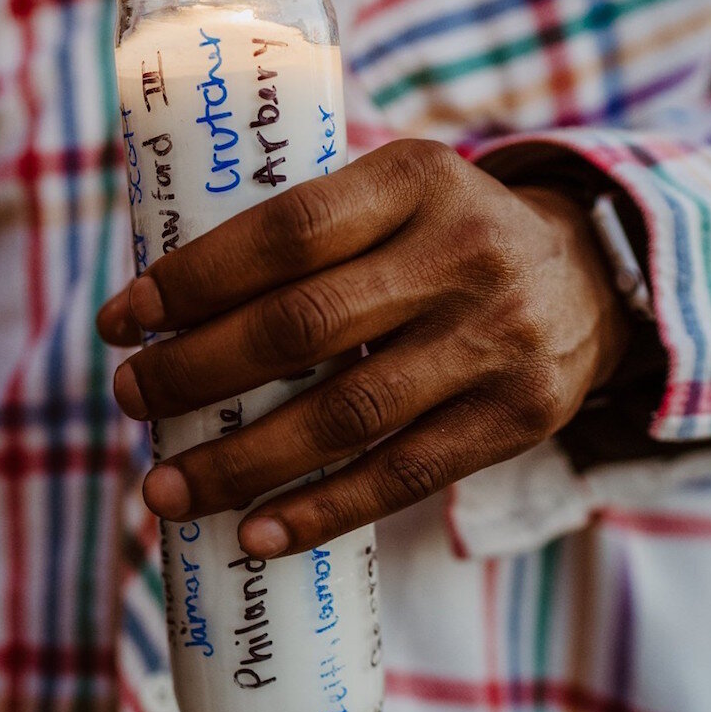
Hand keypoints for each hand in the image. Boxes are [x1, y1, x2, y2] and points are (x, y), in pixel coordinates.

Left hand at [97, 139, 630, 558]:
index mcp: (414, 178)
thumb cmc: (439, 236)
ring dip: (239, 462)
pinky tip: (253, 533)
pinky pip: (402, 476)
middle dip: (195, 371)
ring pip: (344, 415)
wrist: (589, 277)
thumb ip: (305, 229)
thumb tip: (159, 305)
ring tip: (163, 489)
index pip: (286, 230)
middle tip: (129, 398)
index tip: (121, 318)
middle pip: (302, 325)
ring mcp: (496, 340)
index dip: (194, 279)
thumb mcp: (391, 194)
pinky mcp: (517, 417)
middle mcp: (462, 254)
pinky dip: (319, 511)